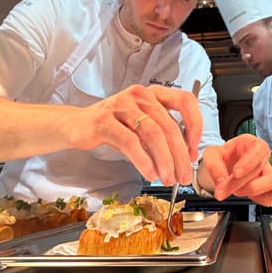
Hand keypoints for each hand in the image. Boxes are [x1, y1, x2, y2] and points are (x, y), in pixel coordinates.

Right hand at [67, 84, 201, 185]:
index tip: (194, 148)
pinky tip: (149, 173)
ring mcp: (122, 105)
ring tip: (167, 178)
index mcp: (153, 94)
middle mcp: (140, 95)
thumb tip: (186, 158)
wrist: (76, 125)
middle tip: (184, 176)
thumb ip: (163, 137)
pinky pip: (130, 141)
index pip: (184, 100)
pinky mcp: (104, 120)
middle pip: (169, 125)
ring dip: (165, 160)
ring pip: (153, 134)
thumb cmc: (114, 127)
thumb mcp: (142, 127)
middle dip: (180, 155)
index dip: (195, 124)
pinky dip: (143, 160)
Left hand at [200, 134, 271, 205]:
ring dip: (254, 190)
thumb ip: (214, 164)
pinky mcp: (269, 188)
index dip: (249, 162)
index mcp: (251, 143)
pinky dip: (265, 200)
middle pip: (260, 168)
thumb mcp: (212, 154)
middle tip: (223, 189)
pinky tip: (251, 198)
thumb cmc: (223, 157)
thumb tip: (221, 180)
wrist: (225, 166)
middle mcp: (262, 157)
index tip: (235, 173)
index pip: (259, 149)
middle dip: (239, 182)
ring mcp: (268, 173)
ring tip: (238, 192)